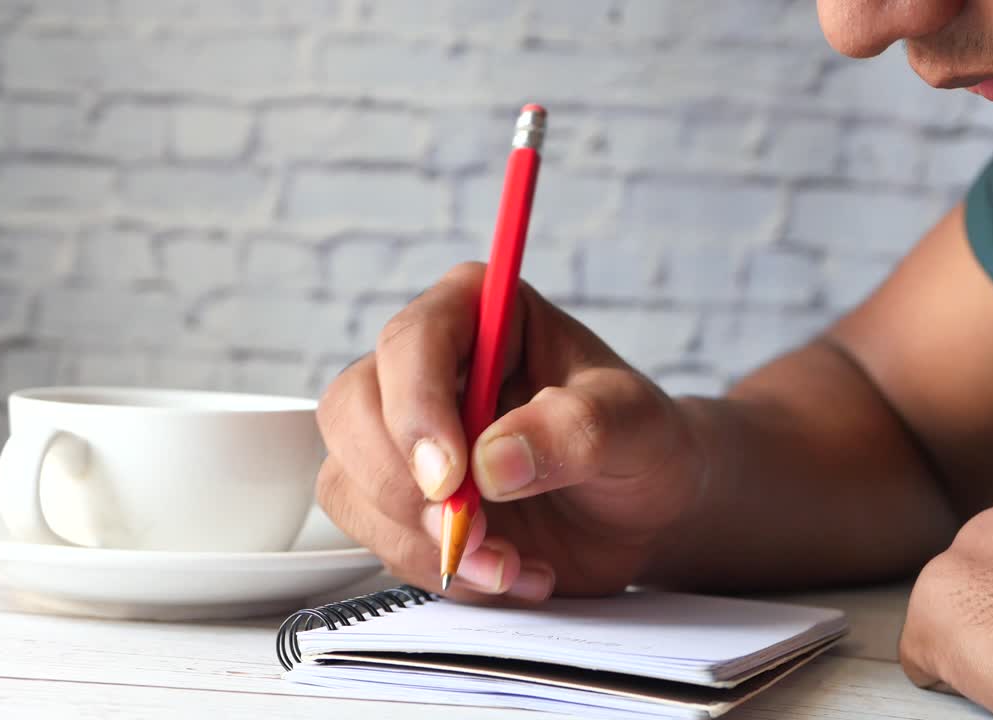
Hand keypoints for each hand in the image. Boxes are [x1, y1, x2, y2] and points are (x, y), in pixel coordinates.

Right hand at [315, 263, 703, 602]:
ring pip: (350, 479)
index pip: (412, 342)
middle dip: (402, 485)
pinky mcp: (402, 497)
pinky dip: (437, 568)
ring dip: (422, 539)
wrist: (642, 511)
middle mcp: (431, 367)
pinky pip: (375, 536)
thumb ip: (576, 430)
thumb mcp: (636, 426)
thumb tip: (492, 461)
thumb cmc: (641, 444)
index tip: (452, 477)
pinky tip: (504, 570)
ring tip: (510, 561)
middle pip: (352, 409)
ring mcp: (407, 435)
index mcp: (482, 314)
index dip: (416, 410)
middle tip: (473, 531)